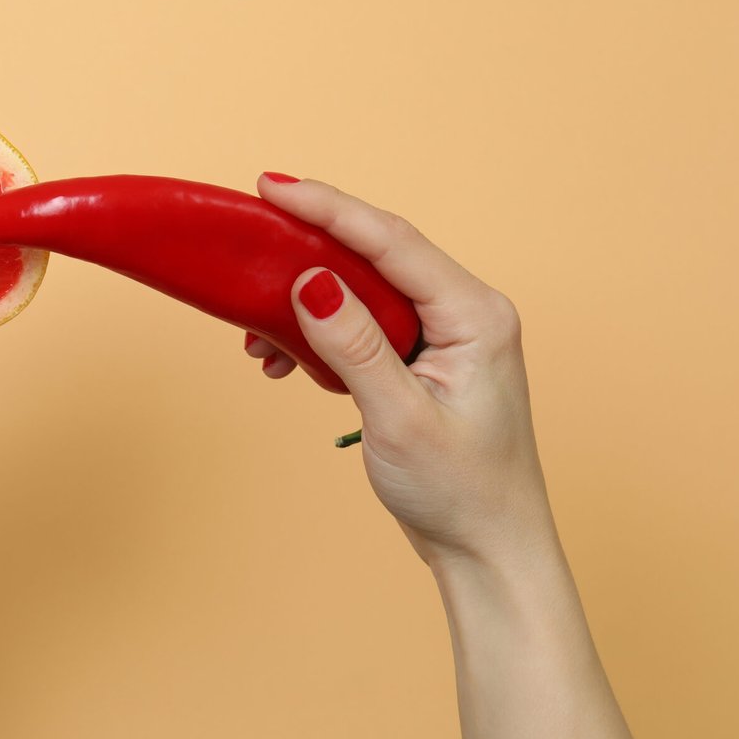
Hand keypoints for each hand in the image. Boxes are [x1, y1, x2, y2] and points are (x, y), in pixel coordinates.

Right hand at [248, 173, 553, 568]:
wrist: (489, 552)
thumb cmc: (460, 493)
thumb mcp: (400, 418)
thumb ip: (355, 345)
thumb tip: (309, 280)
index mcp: (474, 315)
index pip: (391, 241)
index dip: (329, 207)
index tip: (272, 186)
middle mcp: (465, 313)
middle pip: (375, 254)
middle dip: (307, 249)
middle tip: (249, 235)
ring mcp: (444, 336)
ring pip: (361, 290)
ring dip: (304, 303)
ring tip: (256, 336)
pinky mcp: (422, 360)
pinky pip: (361, 324)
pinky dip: (317, 336)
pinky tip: (284, 360)